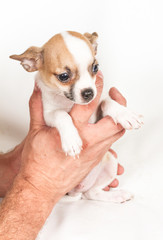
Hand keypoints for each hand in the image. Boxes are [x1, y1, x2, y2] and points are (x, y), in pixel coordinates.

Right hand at [19, 71, 124, 199]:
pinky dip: (111, 130)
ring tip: (109, 108)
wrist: (42, 186)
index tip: (98, 78)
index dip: (97, 87)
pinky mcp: (97, 159)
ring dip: (117, 118)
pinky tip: (102, 126)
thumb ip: (38, 107)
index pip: (90, 103)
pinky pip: (111, 142)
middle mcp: (89, 141)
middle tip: (113, 94)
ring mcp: (95, 152)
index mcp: (74, 131)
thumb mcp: (35, 131)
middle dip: (118, 103)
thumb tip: (38, 90)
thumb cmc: (39, 163)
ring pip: (117, 132)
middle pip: (115, 120)